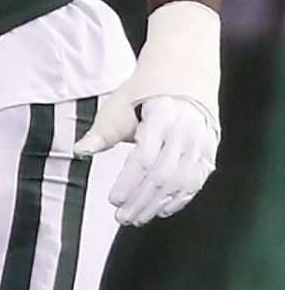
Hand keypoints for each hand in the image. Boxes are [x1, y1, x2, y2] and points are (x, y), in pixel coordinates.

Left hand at [74, 1, 220, 223]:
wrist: (183, 72)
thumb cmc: (143, 90)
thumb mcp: (119, 105)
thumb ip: (102, 132)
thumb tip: (79, 151)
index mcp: (162, 117)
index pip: (144, 158)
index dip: (128, 183)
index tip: (113, 201)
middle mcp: (187, 130)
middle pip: (163, 175)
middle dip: (141, 200)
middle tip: (122, 217)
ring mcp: (202, 140)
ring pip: (181, 181)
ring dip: (158, 204)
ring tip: (137, 218)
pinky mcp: (210, 148)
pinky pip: (197, 180)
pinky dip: (180, 198)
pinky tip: (161, 210)